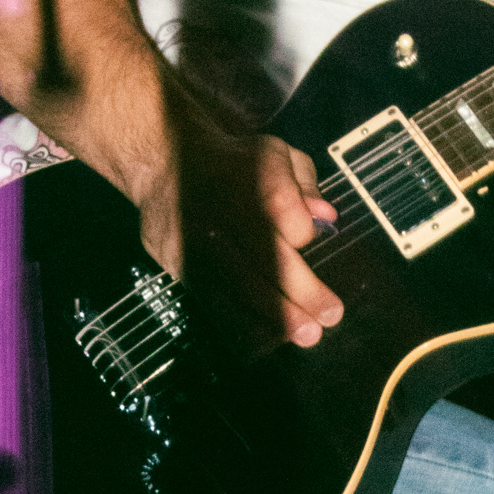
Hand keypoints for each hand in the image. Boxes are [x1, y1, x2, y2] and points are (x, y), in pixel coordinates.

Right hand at [136, 68, 341, 350]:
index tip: (308, 238)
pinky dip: (244, 322)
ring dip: (275, 316)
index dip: (299, 227)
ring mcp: (196, 238)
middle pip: (261, 251)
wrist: (164, 162)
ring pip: (237, 284)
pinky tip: (271, 338)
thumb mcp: (274, 155)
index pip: (277, 202)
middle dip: (299, 289)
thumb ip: (304, 182)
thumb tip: (325, 217)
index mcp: (247, 172)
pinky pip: (214, 300)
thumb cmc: (235, 166)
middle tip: (329, 315)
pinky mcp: (179, 263)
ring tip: (307, 334)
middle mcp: (221, 207)